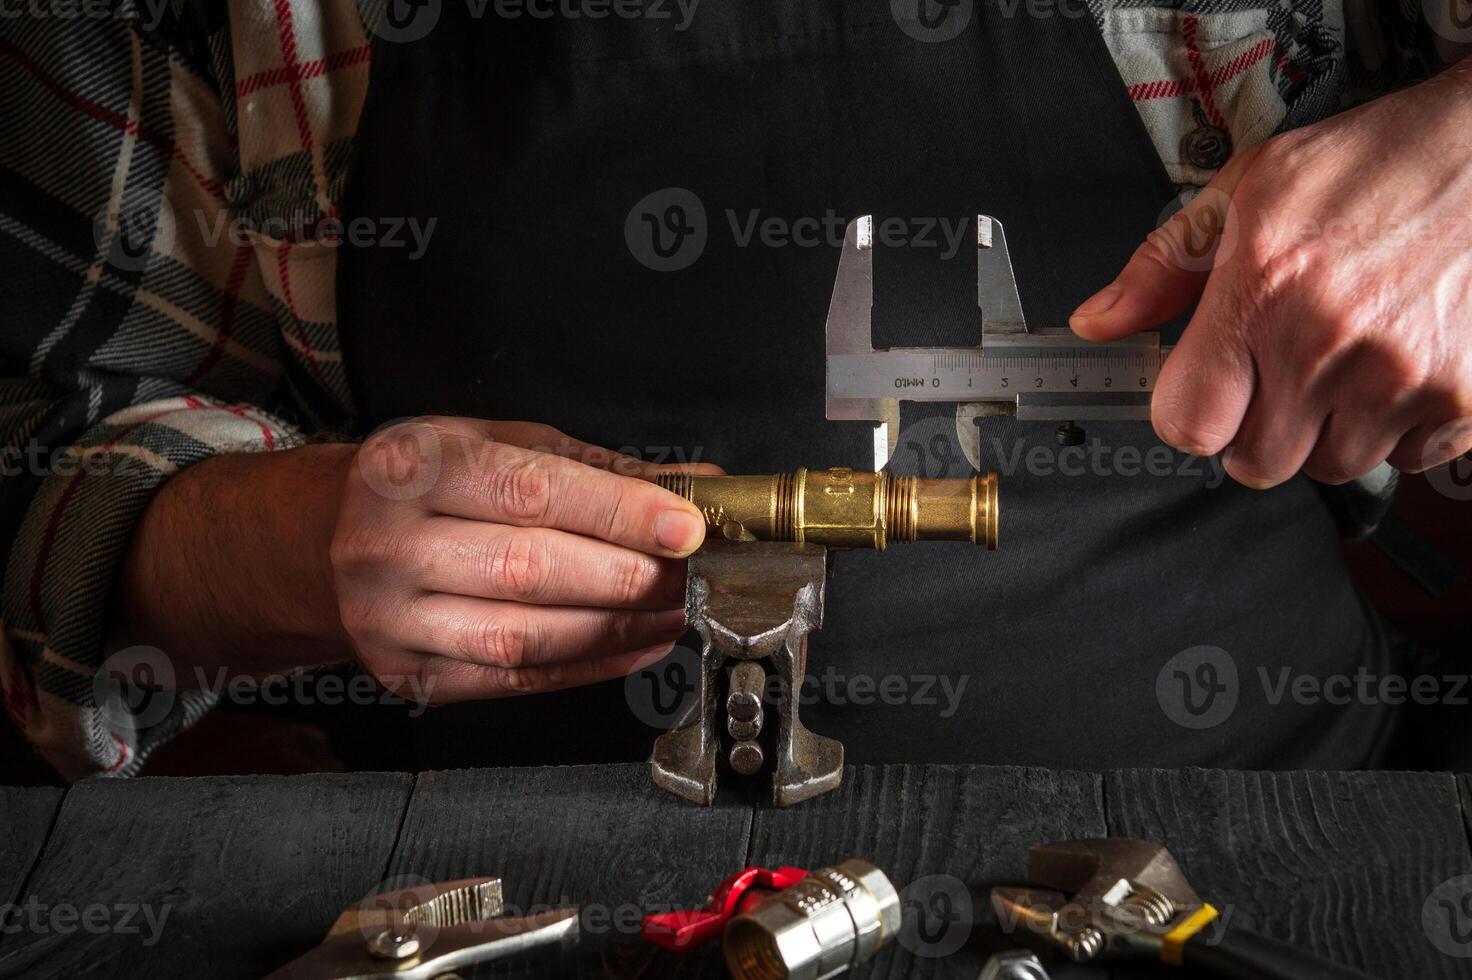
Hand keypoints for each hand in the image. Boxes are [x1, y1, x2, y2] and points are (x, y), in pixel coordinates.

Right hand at [332, 418, 718, 702]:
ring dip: (617, 627)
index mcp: (411, 468)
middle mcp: (389, 545)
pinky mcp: (410, 674)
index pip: (531, 490)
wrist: (321, 544)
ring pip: (524, 635)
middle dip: (628, 574)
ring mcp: (393, 619)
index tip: (685, 524)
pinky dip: (589, 665)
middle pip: (530, 568)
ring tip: (673, 610)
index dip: (618, 512)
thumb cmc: (420, 485)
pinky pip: (515, 680)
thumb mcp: (491, 444)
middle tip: (688, 571)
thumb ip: (593, 467)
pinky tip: (637, 645)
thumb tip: (693, 485)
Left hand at [1070, 60, 1471, 487]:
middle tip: (1282, 371)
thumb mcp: (1250, 190)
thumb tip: (1098, 323)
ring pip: (1333, 465)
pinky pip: (1407, 460)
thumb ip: (1164, 265)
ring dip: (1330, 430)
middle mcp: (1329, 342)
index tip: (1207, 389)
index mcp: (1263, 290)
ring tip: (1348, 360)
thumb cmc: (1377, 165)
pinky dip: (1398, 429)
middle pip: (1257, 461)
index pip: (1188, 424)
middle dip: (1258, 427)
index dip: (1191, 413)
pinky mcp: (1465, 399)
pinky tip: (1399, 367)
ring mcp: (1403, 376)